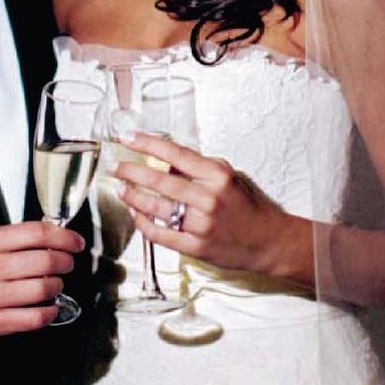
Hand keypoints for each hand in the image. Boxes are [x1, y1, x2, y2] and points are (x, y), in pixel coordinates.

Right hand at [0, 221, 85, 342]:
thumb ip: (13, 238)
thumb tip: (52, 235)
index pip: (36, 233)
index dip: (64, 237)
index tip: (75, 242)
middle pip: (45, 262)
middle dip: (65, 262)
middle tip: (67, 264)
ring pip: (43, 290)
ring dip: (57, 287)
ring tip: (55, 285)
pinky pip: (34, 318)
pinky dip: (49, 312)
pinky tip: (49, 307)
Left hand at [115, 132, 311, 280]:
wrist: (269, 241)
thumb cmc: (247, 206)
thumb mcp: (228, 176)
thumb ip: (199, 167)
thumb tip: (166, 162)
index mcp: (217, 175)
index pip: (176, 154)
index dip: (149, 144)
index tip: (129, 138)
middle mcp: (208, 198)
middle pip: (160, 181)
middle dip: (131, 172)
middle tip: (116, 167)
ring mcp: (201, 224)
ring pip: (156, 208)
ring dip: (133, 197)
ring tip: (121, 189)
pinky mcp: (196, 246)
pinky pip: (161, 234)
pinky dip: (143, 224)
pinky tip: (136, 214)